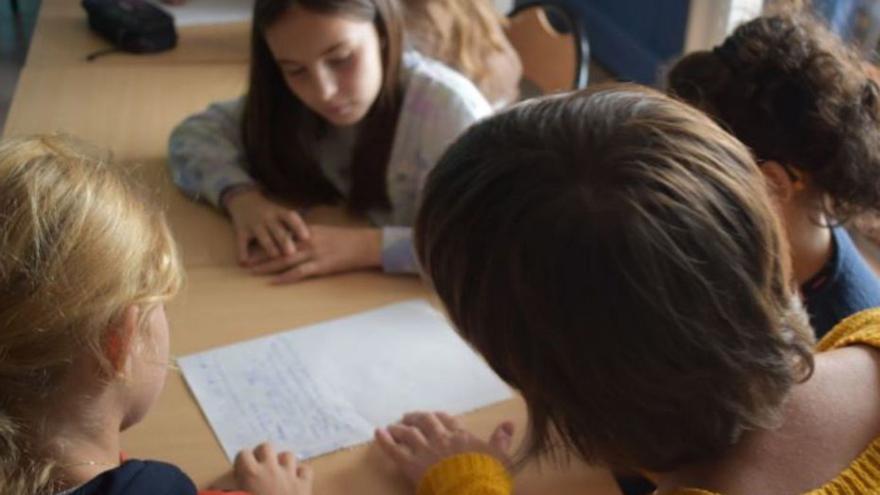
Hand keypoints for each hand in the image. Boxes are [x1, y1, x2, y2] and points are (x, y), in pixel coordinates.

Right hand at [224, 187, 309, 264]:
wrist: (245, 202)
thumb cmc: (271, 213)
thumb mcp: (282, 215)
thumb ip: (294, 227)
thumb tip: (314, 240)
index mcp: (280, 213)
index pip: (291, 218)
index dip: (299, 227)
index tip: (307, 237)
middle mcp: (268, 218)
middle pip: (278, 230)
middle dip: (285, 241)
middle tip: (292, 252)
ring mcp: (254, 224)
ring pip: (262, 237)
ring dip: (268, 246)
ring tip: (275, 255)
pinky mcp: (241, 231)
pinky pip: (241, 242)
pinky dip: (242, 252)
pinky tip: (244, 262)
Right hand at [234, 443, 312, 494]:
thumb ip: (232, 492)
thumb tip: (223, 490)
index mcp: (250, 475)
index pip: (243, 454)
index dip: (241, 463)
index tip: (241, 473)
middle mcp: (270, 469)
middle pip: (266, 447)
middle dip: (262, 455)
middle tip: (260, 469)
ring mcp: (290, 476)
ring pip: (288, 455)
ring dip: (282, 462)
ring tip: (278, 474)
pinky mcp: (305, 485)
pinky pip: (306, 469)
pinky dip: (301, 473)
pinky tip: (295, 481)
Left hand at [249, 226, 381, 283]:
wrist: (365, 244)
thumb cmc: (348, 239)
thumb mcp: (326, 232)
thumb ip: (310, 235)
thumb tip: (297, 240)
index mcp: (308, 231)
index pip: (282, 235)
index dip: (267, 241)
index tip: (253, 245)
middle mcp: (308, 240)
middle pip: (279, 248)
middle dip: (261, 254)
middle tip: (246, 261)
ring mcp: (314, 253)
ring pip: (285, 260)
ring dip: (267, 266)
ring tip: (253, 272)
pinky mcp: (321, 265)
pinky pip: (299, 272)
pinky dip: (285, 277)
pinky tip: (274, 282)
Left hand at [375, 411, 514, 484]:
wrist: (470, 492)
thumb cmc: (486, 477)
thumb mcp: (500, 457)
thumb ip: (502, 439)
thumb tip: (509, 423)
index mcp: (460, 436)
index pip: (447, 420)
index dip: (439, 417)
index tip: (434, 415)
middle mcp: (440, 438)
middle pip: (425, 421)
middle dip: (416, 418)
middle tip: (408, 417)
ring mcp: (424, 450)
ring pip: (408, 433)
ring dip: (399, 428)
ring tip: (392, 426)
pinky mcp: (411, 465)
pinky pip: (394, 450)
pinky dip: (384, 440)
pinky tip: (377, 433)